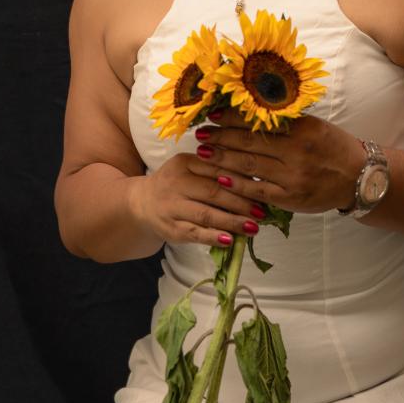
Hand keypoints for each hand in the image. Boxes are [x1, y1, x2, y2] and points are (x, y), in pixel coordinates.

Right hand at [131, 139, 267, 248]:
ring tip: (253, 227)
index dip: (241, 179)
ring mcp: (171, 206)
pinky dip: (213, 237)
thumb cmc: (176, 185)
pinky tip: (230, 240)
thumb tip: (255, 180)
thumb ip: (216, 170)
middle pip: (214, 192)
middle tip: (262, 211)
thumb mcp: (190, 169)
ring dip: (232, 222)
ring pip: (206, 214)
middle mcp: (175, 182)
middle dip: (241, 202)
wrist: (141, 203)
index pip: (217, 169)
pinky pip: (195, 233)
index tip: (262, 187)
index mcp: (184, 162)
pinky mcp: (170, 228)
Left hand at [191, 111, 363, 214]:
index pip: (258, 121)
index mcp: (301, 128)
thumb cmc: (334, 148)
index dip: (231, 118)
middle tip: (200, 134)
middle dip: (220, 137)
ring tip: (202, 153)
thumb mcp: (314, 126)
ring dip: (222, 158)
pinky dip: (237, 184)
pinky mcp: (291, 197)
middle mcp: (296, 150)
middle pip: (248, 142)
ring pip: (249, 165)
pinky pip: (258, 190)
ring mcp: (292, 175)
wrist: (360, 178)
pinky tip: (220, 178)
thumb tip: (250, 112)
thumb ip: (286, 122)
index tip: (212, 115)